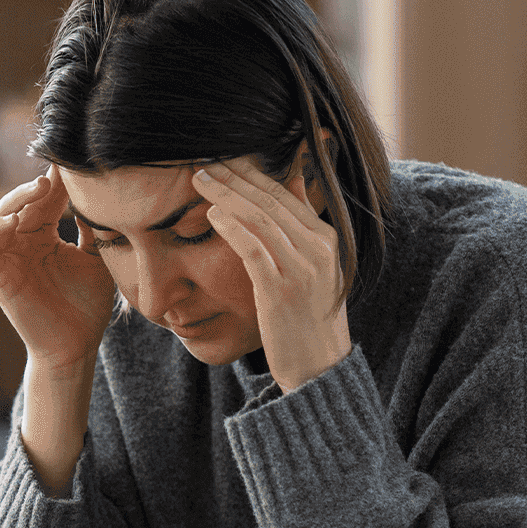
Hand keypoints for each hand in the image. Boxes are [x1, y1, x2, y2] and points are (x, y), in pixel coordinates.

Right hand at [0, 164, 117, 376]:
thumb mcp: (97, 259)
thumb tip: (99, 193)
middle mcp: (23, 241)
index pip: (47, 198)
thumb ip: (93, 228)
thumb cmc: (87, 306)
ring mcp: (7, 256)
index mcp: (45, 235)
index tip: (75, 160)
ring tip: (39, 188)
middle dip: (40, 182)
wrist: (75, 346)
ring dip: (16, 197)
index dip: (58, 179)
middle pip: (24, 200)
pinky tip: (13, 218)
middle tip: (58, 170)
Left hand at [193, 154, 350, 389]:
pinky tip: (212, 213)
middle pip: (269, 200)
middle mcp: (317, 248)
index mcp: (326, 239)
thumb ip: (298, 232)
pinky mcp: (281, 290)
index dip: (251, 174)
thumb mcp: (313, 271)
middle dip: (235, 177)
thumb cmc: (307, 320)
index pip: (284, 194)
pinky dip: (232, 227)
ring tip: (200, 181)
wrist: (318, 367)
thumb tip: (288, 190)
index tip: (225, 160)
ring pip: (259, 218)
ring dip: (226, 195)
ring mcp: (301, 268)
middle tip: (204, 162)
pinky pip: (253, 248)